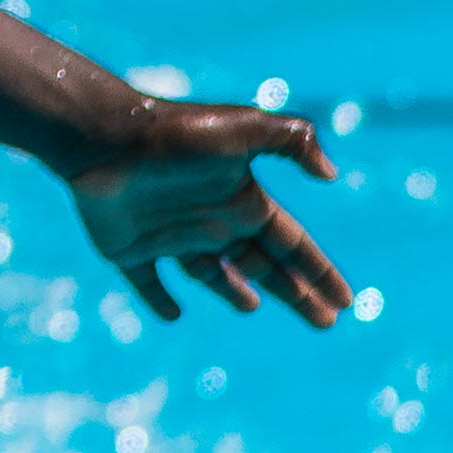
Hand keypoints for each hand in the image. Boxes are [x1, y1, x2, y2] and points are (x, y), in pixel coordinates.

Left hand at [68, 100, 350, 328]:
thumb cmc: (177, 136)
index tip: (346, 300)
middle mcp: (210, 218)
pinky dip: (160, 298)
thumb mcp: (244, 129)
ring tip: (253, 307)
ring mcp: (170, 234)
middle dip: (295, 292)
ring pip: (211, 273)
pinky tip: (172, 315)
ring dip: (234, 292)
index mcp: (240, 198)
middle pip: (262, 265)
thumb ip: (292, 142)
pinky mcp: (129, 248)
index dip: (319, 271)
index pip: (292, 243)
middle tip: (326, 322)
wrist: (106, 137)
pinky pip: (149, 281)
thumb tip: (332, 173)